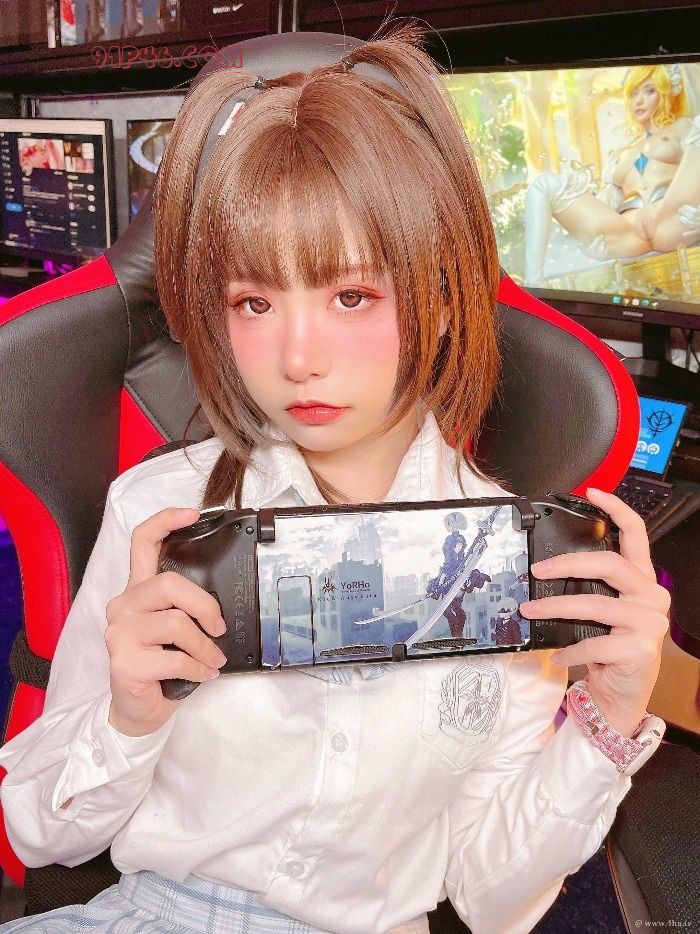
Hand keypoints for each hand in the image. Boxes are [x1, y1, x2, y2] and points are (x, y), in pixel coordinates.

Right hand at [105, 507, 227, 735]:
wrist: (138, 710)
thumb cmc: (162, 665)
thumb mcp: (174, 630)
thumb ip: (185, 606)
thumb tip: (224, 601)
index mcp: (138, 591)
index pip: (142, 542)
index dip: (166, 521)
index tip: (194, 513)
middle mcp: (124, 605)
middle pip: (169, 583)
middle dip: (205, 606)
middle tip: (219, 628)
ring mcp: (120, 633)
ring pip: (176, 623)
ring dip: (205, 646)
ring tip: (213, 660)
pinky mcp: (124, 662)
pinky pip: (175, 658)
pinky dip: (198, 668)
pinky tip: (202, 675)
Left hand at [518, 488, 670, 736]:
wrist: (621, 696)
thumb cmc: (608, 648)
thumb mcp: (600, 613)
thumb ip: (588, 588)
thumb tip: (544, 568)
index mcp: (641, 580)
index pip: (637, 534)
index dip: (616, 509)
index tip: (592, 492)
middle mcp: (651, 596)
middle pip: (610, 565)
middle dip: (568, 564)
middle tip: (537, 570)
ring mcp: (649, 623)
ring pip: (595, 605)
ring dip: (554, 607)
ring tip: (528, 612)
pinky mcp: (640, 650)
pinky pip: (594, 643)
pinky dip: (569, 649)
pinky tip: (556, 655)